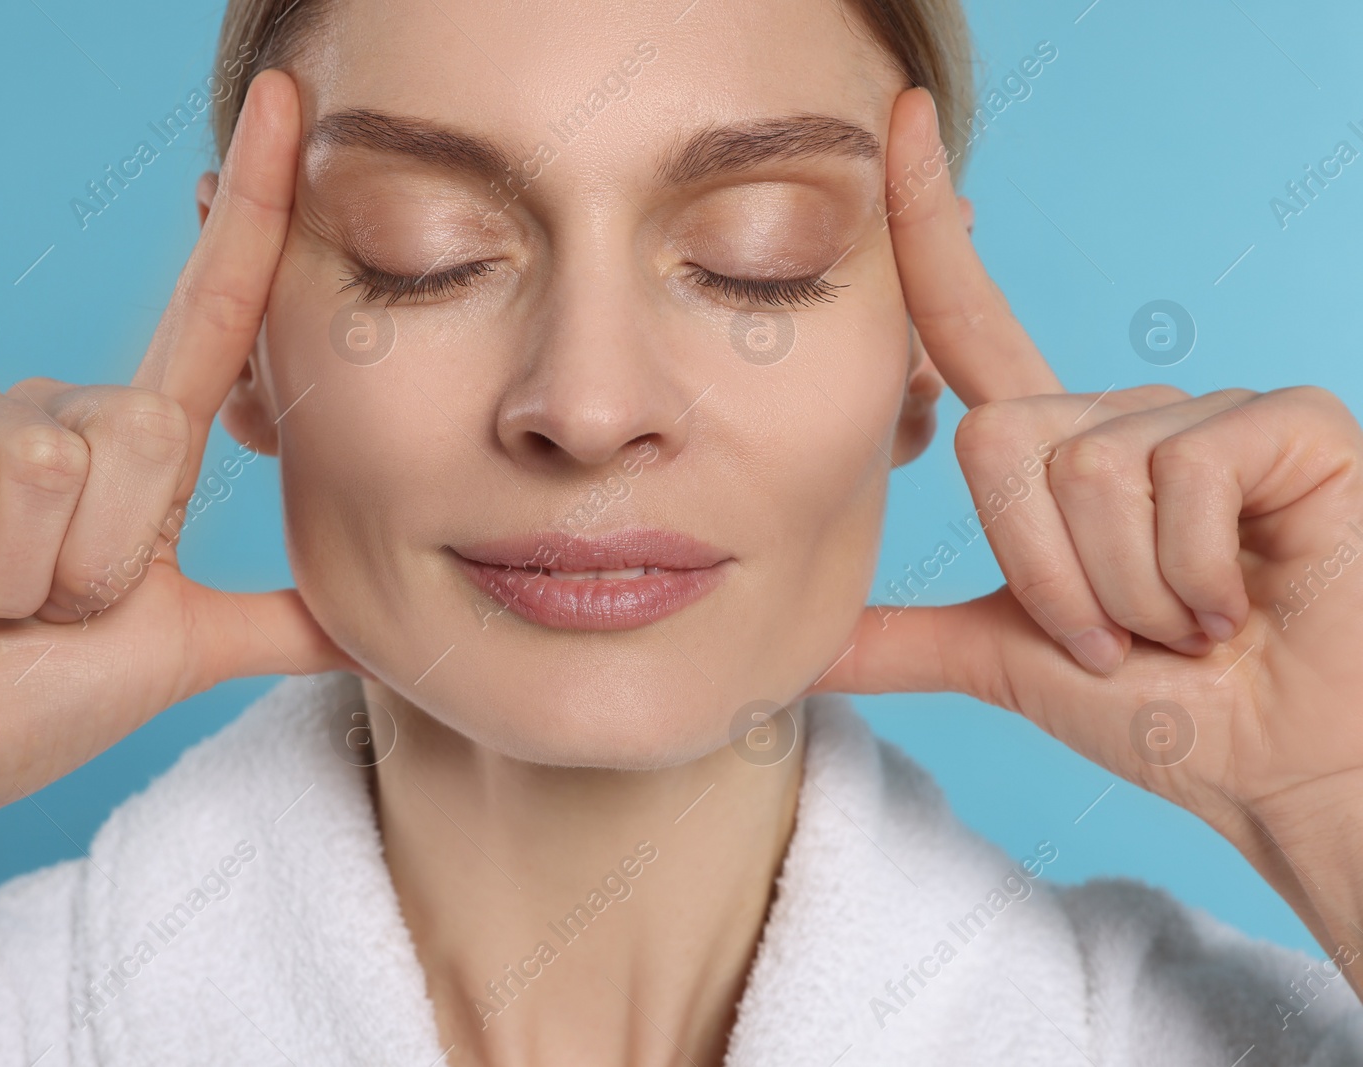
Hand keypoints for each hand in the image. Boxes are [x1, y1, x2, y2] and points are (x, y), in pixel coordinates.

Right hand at [0, 69, 354, 825]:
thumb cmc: (10, 707)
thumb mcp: (173, 654)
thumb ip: (274, 624)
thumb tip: (369, 621)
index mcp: (132, 454)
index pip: (211, 313)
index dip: (254, 211)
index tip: (286, 103)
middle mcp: (59, 412)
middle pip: (141, 437)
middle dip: (94, 567)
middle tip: (33, 610)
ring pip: (56, 468)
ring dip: (20, 578)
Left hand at [819, 88, 1362, 953]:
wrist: (1279, 766)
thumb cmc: (1165, 709)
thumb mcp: (1012, 659)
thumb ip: (908, 638)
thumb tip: (803, 645)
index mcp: (1056, 452)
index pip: (968, 321)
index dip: (927, 228)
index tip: (898, 123)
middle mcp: (1123, 413)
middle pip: (1001, 441)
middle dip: (1049, 576)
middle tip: (1122, 636)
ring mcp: (1205, 410)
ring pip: (1086, 471)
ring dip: (1126, 590)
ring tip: (1190, 623)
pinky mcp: (1283, 422)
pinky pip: (1183, 475)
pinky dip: (1196, 573)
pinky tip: (1244, 600)